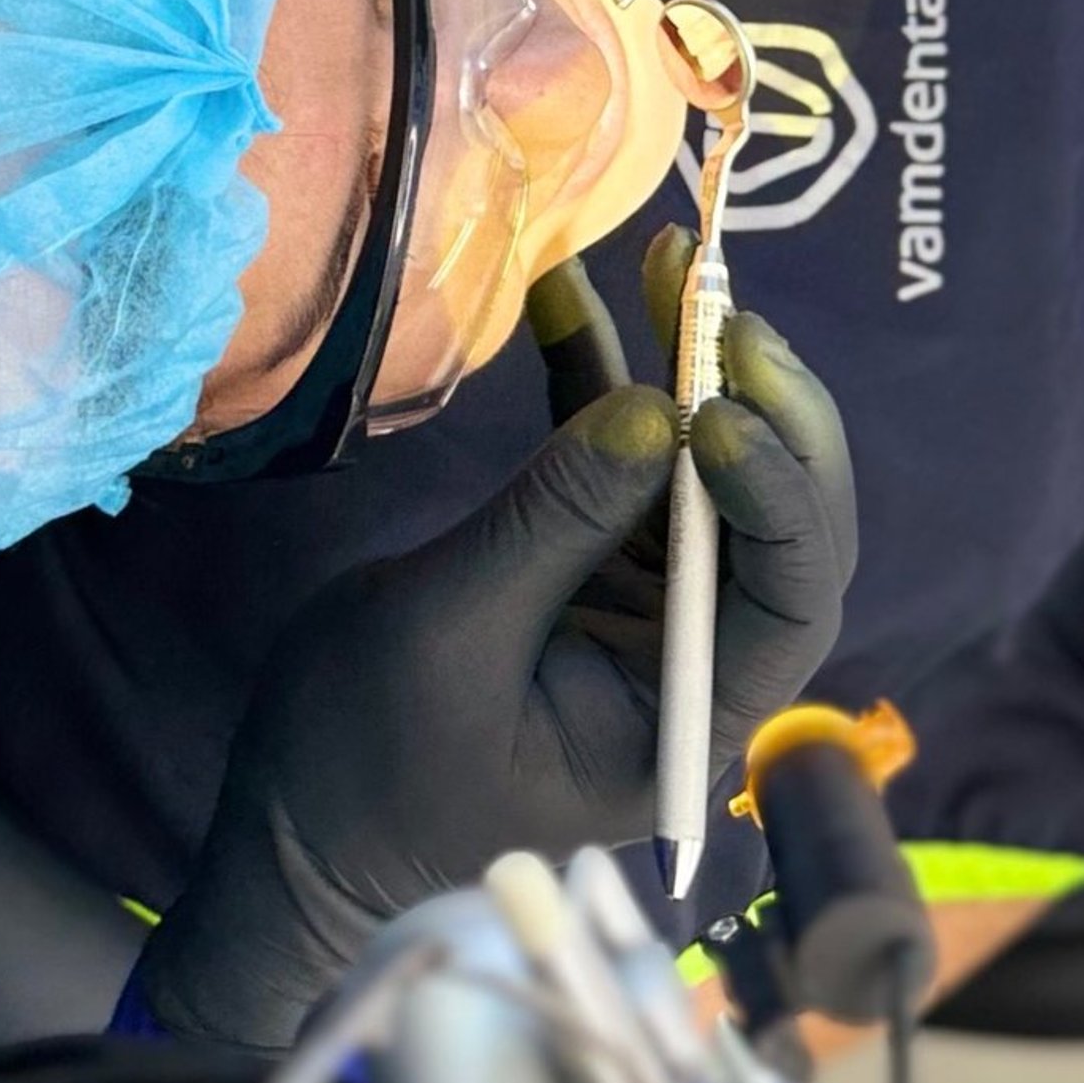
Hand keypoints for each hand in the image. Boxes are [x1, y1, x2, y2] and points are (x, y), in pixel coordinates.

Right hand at [137, 236, 856, 1050]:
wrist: (294, 822)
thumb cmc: (362, 759)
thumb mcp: (447, 633)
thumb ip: (552, 524)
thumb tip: (659, 412)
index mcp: (686, 719)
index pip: (789, 599)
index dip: (780, 493)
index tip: (719, 405)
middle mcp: (692, 658)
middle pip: (776, 522)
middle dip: (761, 407)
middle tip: (722, 308)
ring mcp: (645, 605)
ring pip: (707, 470)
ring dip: (690, 364)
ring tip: (669, 261)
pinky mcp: (588, 562)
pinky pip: (620, 458)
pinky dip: (603, 376)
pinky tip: (575, 287)